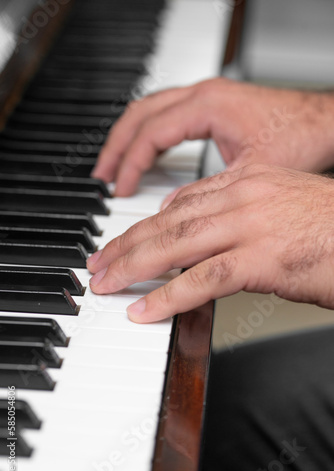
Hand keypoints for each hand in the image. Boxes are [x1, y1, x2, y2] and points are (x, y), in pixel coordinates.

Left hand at [87, 164, 333, 322]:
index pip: (183, 200)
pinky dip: (168, 297)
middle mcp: (244, 196)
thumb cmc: (332, 229)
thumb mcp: (282, 207)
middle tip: (101, 261)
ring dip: (135, 267)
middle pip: (169, 220)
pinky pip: (202, 279)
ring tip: (108, 283)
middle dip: (127, 243)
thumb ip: (240, 213)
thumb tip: (205, 230)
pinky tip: (145, 310)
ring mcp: (251, 225)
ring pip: (176, 244)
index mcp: (248, 180)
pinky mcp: (262, 259)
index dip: (146, 222)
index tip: (125, 240)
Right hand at [92, 78, 333, 195]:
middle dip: (117, 146)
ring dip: (128, 138)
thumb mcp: (251, 172)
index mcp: (208, 105)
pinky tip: (146, 156)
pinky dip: (149, 136)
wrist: (325, 121)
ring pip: (149, 111)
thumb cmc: (300, 137)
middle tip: (102, 176)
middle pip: (139, 114)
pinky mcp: (211, 106)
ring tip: (113, 167)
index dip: (131, 163)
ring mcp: (205, 97)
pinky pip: (166, 116)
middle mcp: (202, 95)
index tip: (119, 189)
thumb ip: (209, 191)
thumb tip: (174, 211)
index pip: (151, 133)